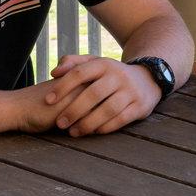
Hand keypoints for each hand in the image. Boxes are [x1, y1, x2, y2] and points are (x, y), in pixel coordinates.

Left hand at [15, 54, 160, 136]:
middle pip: (93, 94)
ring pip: (107, 109)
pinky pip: (120, 120)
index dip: (62, 87)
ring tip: (72, 132)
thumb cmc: (111, 74)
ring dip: (87, 123)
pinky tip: (92, 132)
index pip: (80, 73)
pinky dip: (104, 127)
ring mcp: (131, 91)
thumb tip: (55, 72)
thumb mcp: (95, 63)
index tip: (47, 100)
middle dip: (73, 110)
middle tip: (59, 123)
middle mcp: (119, 75)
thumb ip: (73, 63)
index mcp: (104, 64)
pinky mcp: (140, 106)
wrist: (148, 79)